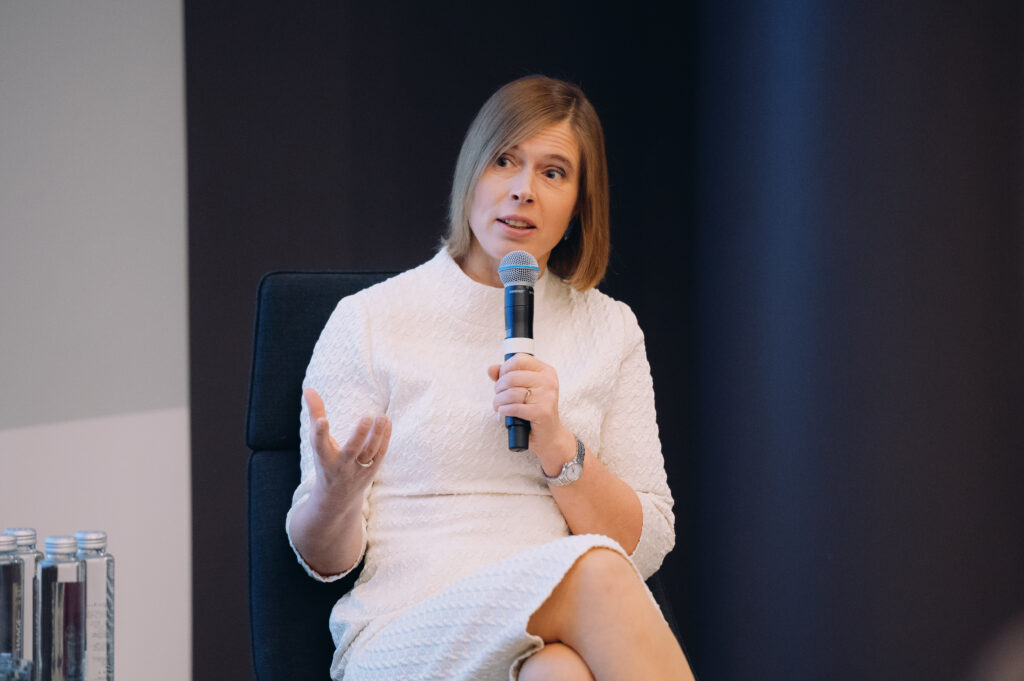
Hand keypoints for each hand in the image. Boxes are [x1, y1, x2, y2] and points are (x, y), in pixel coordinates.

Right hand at [303, 387, 390, 508]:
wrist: (337, 497)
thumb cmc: (326, 461)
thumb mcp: (317, 442)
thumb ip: (314, 414)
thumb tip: (308, 388)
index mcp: (324, 458)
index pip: (320, 446)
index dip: (320, 433)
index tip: (322, 420)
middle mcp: (341, 465)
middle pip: (351, 451)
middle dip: (358, 436)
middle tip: (366, 417)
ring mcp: (358, 469)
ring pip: (369, 452)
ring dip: (377, 435)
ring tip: (381, 417)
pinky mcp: (371, 470)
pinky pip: (379, 453)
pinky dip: (384, 438)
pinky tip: (387, 422)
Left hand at [488, 354, 575, 471]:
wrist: (549, 435)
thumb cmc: (534, 410)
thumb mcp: (522, 389)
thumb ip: (506, 376)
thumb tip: (491, 369)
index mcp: (546, 371)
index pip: (520, 359)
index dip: (505, 368)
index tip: (502, 379)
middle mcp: (548, 381)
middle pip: (512, 377)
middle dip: (498, 388)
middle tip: (498, 396)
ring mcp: (547, 396)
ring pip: (511, 393)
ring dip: (498, 401)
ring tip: (498, 406)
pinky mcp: (542, 412)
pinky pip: (514, 407)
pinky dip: (504, 410)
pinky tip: (504, 412)